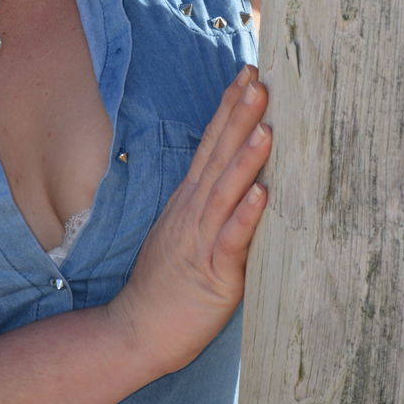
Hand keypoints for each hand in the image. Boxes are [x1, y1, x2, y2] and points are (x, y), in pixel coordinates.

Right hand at [105, 66, 270, 379]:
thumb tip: (237, 174)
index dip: (230, 107)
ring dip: (245, 156)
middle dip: (239, 115)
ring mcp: (200, 238)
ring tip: (266, 125)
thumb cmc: (168, 283)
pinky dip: (245, 215)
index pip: (212, 143)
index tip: (249, 74)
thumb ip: (209, 201)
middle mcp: (194, 210)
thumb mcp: (186, 230)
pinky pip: (230, 240)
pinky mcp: (212, 271)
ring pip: (225, 190)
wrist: (137, 329)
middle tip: (258, 79)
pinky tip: (262, 193)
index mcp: (190, 199)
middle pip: (218, 154)